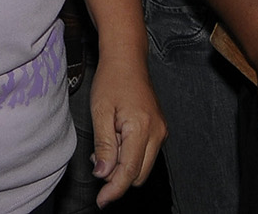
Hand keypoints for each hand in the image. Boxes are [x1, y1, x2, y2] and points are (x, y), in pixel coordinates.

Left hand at [86, 55, 165, 204]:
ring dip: (122, 165)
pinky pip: (144, 154)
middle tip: (97, 160)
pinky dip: (128, 155)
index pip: (129, 171)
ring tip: (105, 145)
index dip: (114, 189)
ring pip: (142, 166)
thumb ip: (104, 145)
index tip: (101, 201)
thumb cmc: (112, 79)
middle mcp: (157, 133)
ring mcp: (160, 131)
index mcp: (142, 128)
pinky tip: (115, 141)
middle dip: (117, 176)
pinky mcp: (158, 130)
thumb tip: (103, 174)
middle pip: (139, 174)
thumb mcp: (100, 112)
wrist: (127, 59)